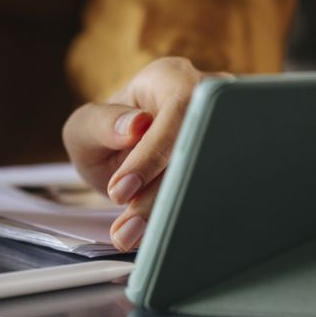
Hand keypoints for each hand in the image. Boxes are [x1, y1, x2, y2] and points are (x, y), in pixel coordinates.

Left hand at [62, 57, 228, 251]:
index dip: (152, 155)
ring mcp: (225, 130)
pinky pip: (217, 192)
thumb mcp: (85, 127)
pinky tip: (160, 238)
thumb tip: (135, 125)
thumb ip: (100, 122)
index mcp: (171, 78)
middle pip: (198, 147)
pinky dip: (186, 218)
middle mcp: (206, 98)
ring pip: (211, 174)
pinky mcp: (230, 163)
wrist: (123, 156)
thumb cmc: (106, 135)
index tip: (121, 190)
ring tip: (134, 237)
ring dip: (172, 214)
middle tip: (128, 229)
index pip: (176, 111)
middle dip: (161, 196)